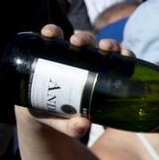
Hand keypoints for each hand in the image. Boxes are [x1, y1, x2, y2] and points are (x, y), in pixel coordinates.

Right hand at [15, 24, 125, 138]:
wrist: (34, 111)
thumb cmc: (60, 115)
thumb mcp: (67, 123)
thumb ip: (74, 128)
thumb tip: (83, 125)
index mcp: (101, 74)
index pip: (118, 59)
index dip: (124, 52)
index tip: (123, 53)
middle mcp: (88, 60)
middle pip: (102, 46)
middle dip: (105, 42)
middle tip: (101, 48)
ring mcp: (69, 53)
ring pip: (81, 38)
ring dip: (81, 35)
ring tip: (75, 41)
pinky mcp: (49, 50)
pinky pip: (53, 36)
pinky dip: (52, 31)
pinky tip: (49, 33)